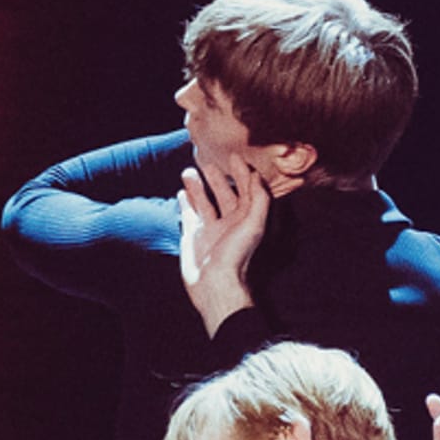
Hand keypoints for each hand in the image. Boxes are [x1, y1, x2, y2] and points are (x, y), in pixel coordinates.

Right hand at [178, 158, 271, 331]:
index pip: (246, 189)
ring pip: (204, 201)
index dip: (241, 173)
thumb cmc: (237, 255)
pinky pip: (190, 214)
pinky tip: (182, 192)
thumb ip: (257, 199)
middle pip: (224, 193)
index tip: (233, 156)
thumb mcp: (253, 224)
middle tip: (207, 160)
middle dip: (217, 177)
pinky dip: (186, 202)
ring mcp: (211, 228)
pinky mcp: (194, 236)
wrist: (215, 283)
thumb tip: (255, 176)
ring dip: (198, 186)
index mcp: (246, 218)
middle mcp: (229, 221)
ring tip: (188, 171)